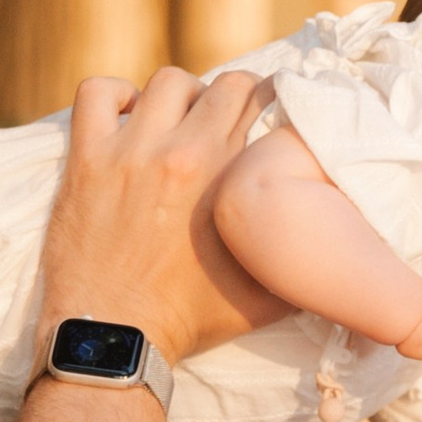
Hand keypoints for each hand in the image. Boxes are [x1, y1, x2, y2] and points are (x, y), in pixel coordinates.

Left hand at [39, 67, 270, 364]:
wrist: (114, 339)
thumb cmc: (188, 323)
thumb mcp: (265, 298)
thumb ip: (298, 259)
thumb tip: (335, 239)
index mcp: (228, 178)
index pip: (261, 103)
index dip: (270, 104)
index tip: (266, 117)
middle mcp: (181, 153)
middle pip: (222, 85)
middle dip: (233, 98)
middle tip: (226, 122)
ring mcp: (129, 151)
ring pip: (166, 82)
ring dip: (180, 96)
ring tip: (179, 122)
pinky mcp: (86, 158)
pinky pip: (97, 93)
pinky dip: (114, 95)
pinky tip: (126, 117)